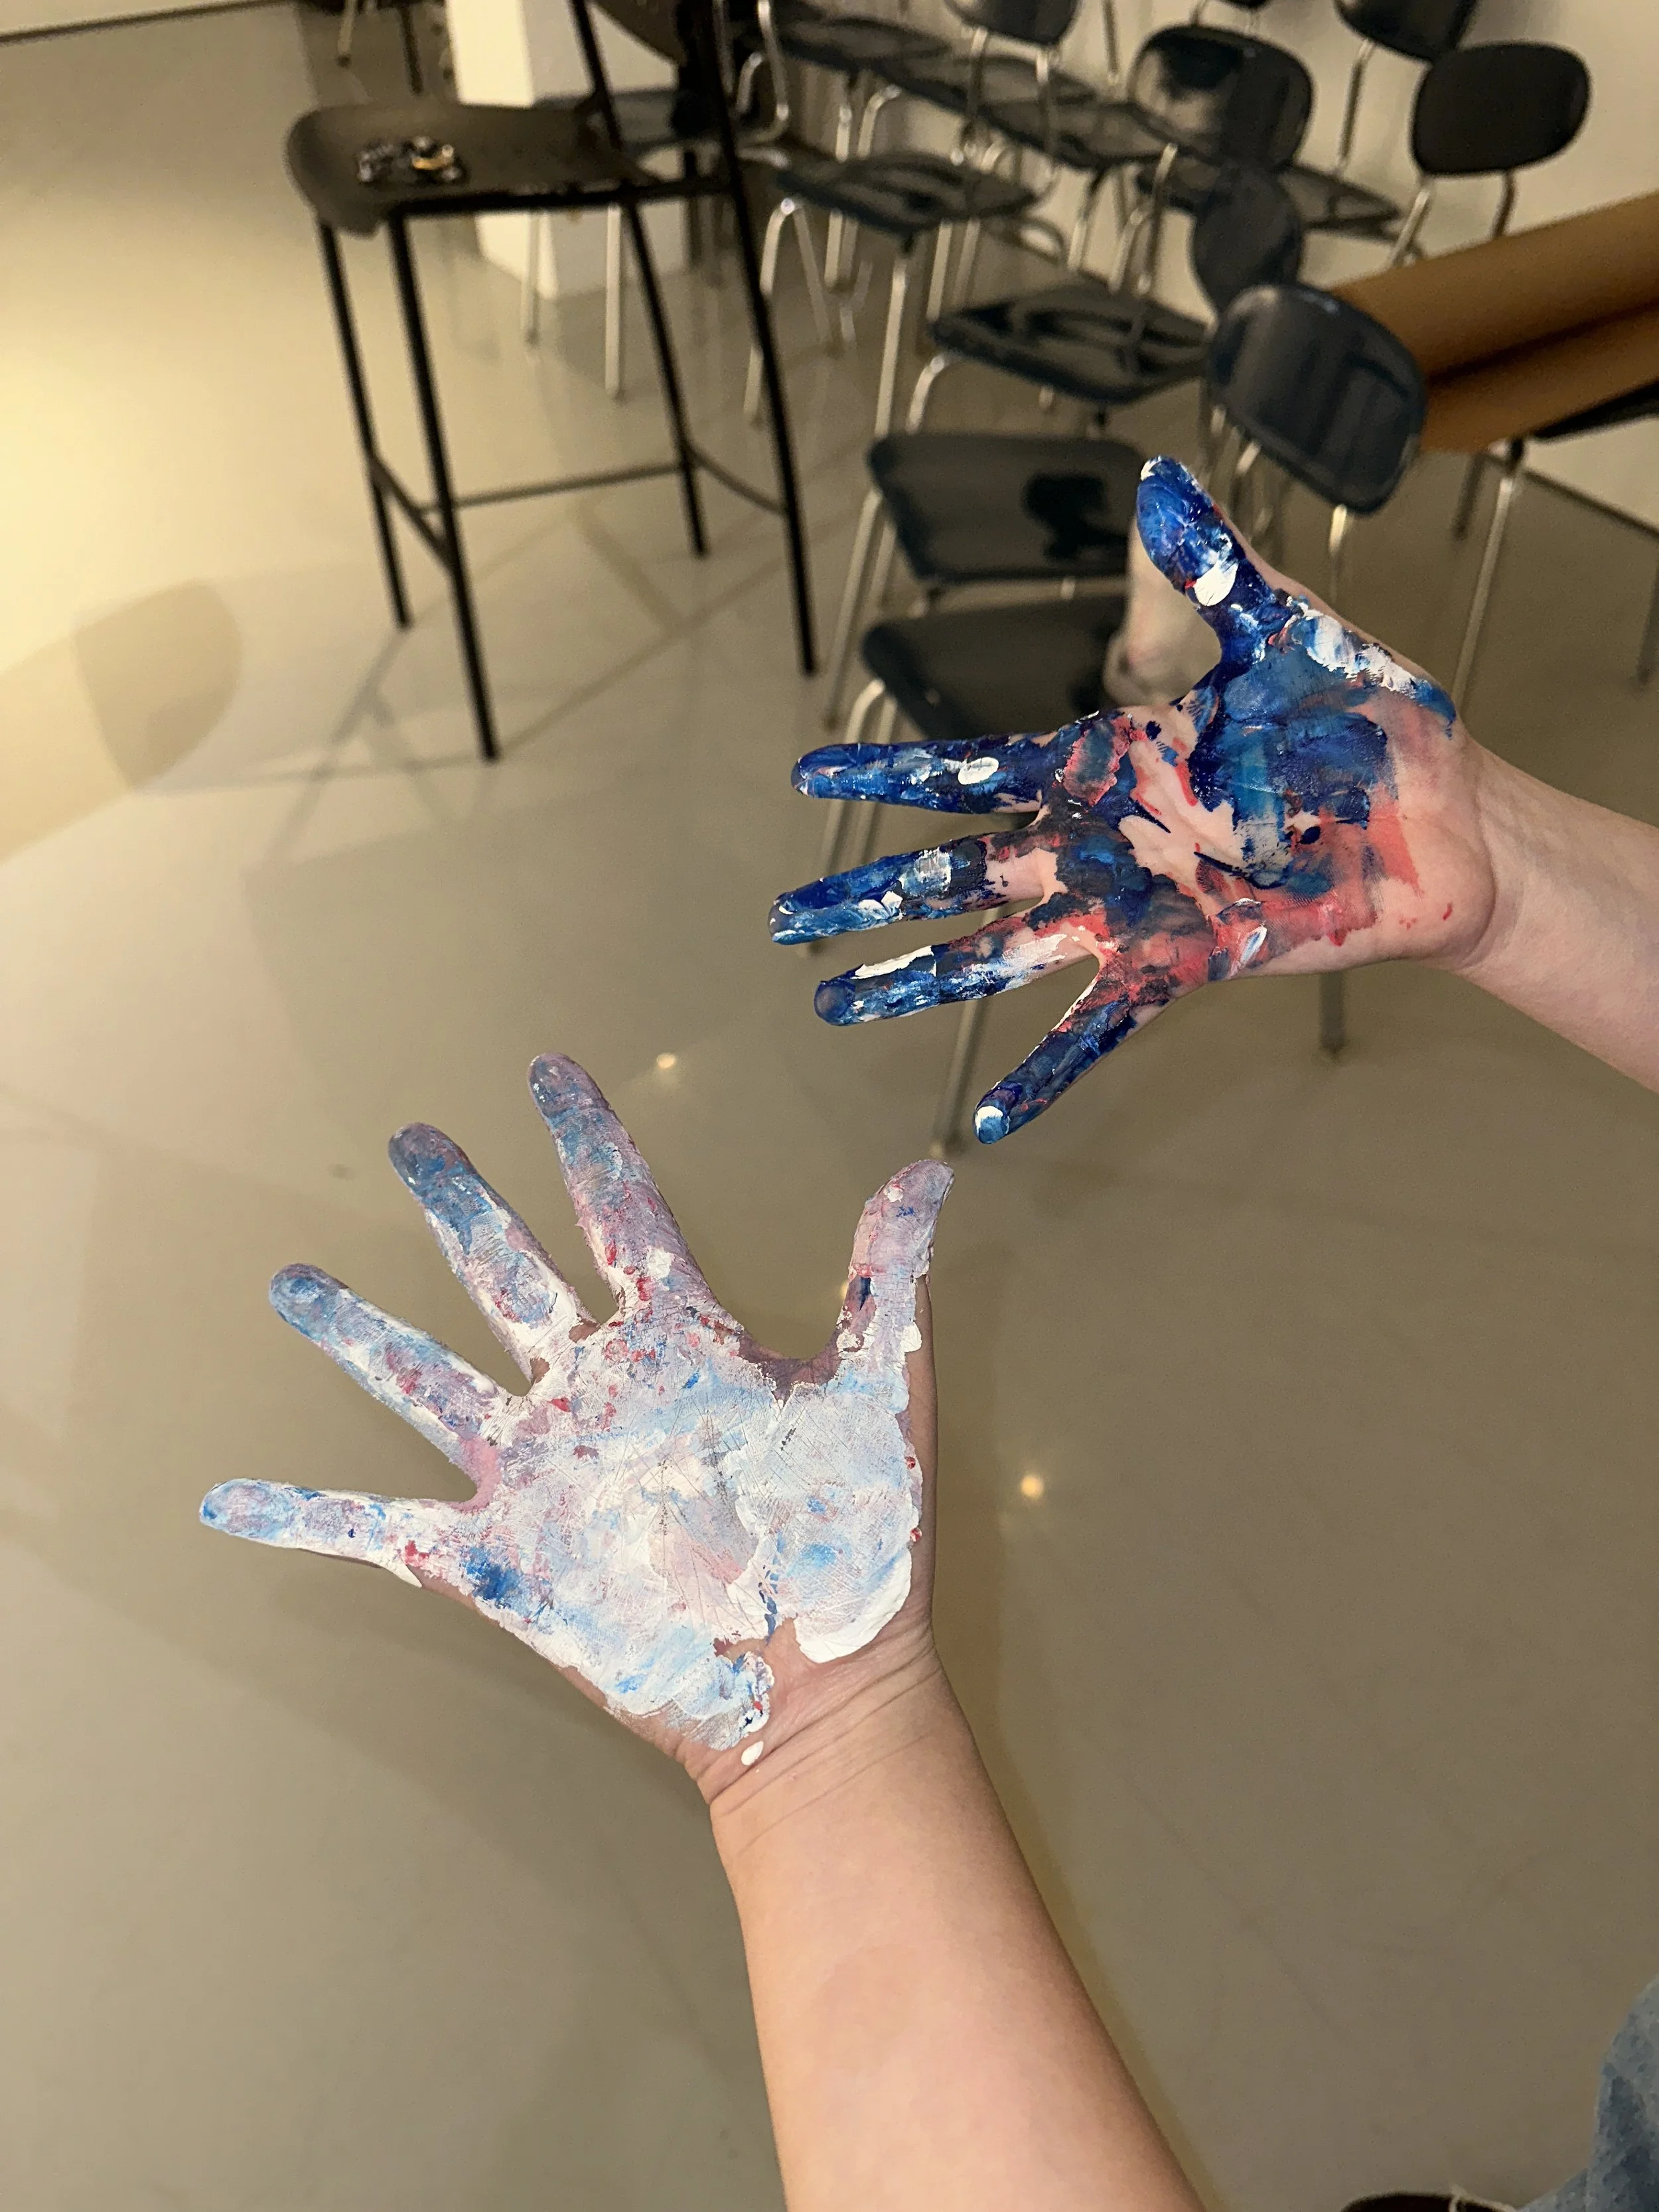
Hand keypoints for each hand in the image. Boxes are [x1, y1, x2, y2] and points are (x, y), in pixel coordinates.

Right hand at [201, 1057, 949, 1796]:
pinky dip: (304, 1515)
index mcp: (677, 1343)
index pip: (620, 1212)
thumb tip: (928, 1171)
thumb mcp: (881, 1398)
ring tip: (296, 1281)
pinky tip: (233, 1498)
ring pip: (425, 1379)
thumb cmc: (857, 1547)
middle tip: (412, 1139)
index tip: (549, 1070)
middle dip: (458, 1205)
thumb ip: (889, 1281)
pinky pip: (379, 1527)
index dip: (585, 1140)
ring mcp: (539, 1473)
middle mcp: (595, 1393)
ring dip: (360, 1335)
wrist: (817, 1690)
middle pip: (506, 1274)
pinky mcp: (498, 1556)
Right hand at [771, 457, 1495, 1141]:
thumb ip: (1216, 571)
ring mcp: (1140, 911)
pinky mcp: (1188, 967)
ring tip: (838, 1005)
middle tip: (786, 919)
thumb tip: (1164, 481)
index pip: (979, 769)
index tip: (811, 775)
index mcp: (1115, 761)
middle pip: (960, 871)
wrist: (1455, 821)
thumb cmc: (1370, 721)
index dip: (891, 775)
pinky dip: (1047, 1074)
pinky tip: (989, 1121)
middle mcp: (1107, 842)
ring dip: (920, 980)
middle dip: (870, 895)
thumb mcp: (1286, 634)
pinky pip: (1100, 1026)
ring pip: (1002, 952)